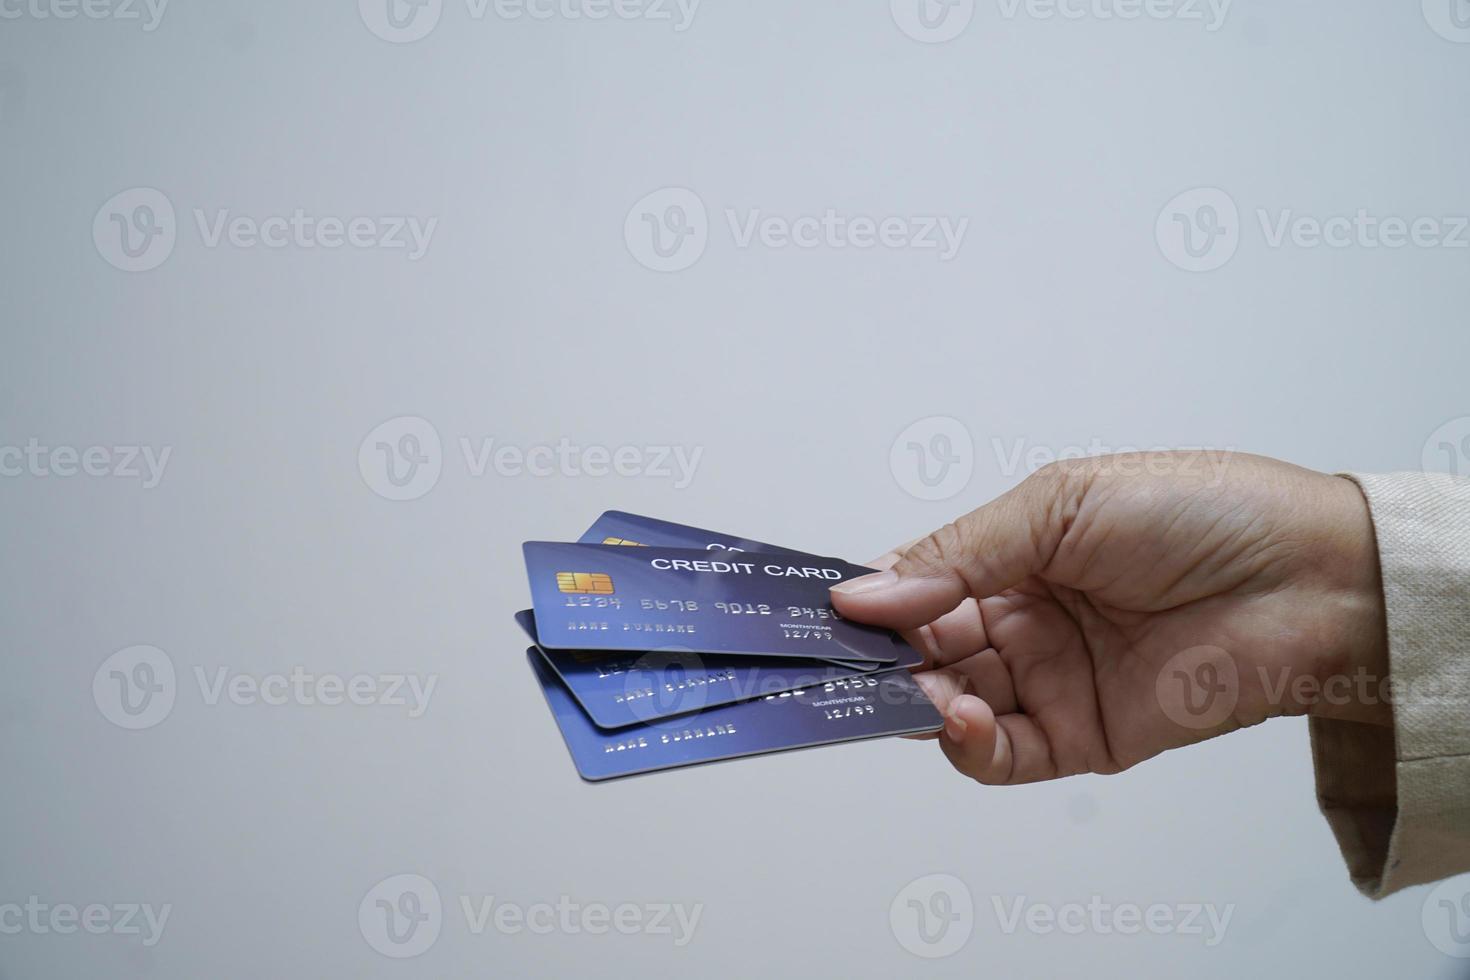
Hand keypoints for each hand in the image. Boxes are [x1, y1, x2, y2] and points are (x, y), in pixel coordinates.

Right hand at [830, 452, 1388, 784]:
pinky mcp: (1078, 737)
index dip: (869, 597)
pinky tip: (957, 714)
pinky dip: (963, 744)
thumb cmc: (1202, 513)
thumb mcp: (1059, 506)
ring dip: (913, 701)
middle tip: (840, 660)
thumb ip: (958, 555)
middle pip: (919, 651)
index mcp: (1010, 555)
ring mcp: (1047, 679)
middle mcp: (1021, 619)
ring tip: (911, 686)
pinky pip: (998, 755)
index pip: (915, 583)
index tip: (820, 608)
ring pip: (944, 704)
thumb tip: (863, 590)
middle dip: (877, 657)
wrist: (1313, 579)